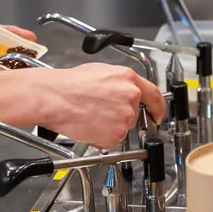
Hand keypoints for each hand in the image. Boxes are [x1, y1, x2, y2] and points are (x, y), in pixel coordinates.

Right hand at [40, 63, 164, 148]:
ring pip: (122, 127)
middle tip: (101, 114)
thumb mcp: (100, 72)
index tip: (156, 114)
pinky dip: (101, 138)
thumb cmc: (69, 84)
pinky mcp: (115, 134)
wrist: (55, 98)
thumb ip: (119, 82)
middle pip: (134, 113)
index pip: (154, 95)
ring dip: (109, 127)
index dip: (157, 107)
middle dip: (120, 116)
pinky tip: (88, 126)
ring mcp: (125, 117)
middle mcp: (130, 97)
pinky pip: (112, 140)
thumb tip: (122, 91)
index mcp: (128, 79)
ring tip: (90, 117)